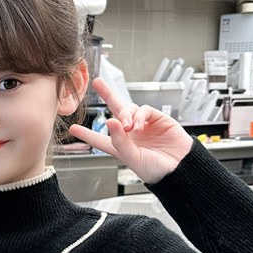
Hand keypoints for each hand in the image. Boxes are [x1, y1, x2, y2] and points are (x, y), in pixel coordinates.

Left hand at [69, 77, 193, 183]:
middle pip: (116, 111)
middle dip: (107, 95)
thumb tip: (109, 120)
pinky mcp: (158, 119)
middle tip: (98, 82)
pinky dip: (139, 115)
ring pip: (130, 109)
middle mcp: (131, 134)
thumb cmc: (156, 170)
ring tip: (129, 126)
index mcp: (121, 147)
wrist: (180, 169)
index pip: (100, 139)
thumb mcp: (132, 158)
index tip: (73, 129)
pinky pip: (145, 110)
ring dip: (126, 115)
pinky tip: (139, 125)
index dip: (87, 134)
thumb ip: (119, 141)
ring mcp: (145, 125)